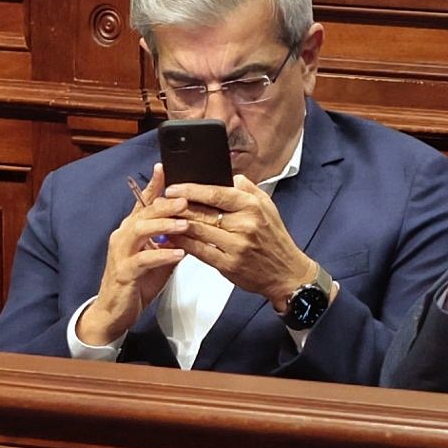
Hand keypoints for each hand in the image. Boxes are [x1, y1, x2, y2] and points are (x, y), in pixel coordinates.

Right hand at [77, 163, 188, 345]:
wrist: (114, 311)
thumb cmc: (137, 282)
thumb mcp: (158, 257)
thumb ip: (171, 241)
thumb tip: (192, 226)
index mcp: (131, 229)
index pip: (142, 202)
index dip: (153, 185)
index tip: (164, 168)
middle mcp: (123, 236)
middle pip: (144, 212)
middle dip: (166, 204)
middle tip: (186, 200)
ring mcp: (121, 253)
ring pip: (140, 231)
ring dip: (164, 226)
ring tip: (185, 225)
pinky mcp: (124, 272)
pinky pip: (143, 260)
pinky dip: (161, 255)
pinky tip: (178, 254)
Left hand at [162, 177, 317, 310]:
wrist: (286, 272)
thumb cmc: (274, 238)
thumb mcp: (267, 206)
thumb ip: (246, 188)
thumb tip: (227, 175)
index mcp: (252, 206)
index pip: (216, 192)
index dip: (191, 189)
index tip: (173, 186)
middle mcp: (245, 224)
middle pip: (203, 211)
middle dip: (178, 206)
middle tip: (161, 203)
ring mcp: (236, 245)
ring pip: (197, 230)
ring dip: (176, 223)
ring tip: (162, 218)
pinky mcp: (229, 264)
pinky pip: (199, 250)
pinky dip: (183, 242)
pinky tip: (173, 237)